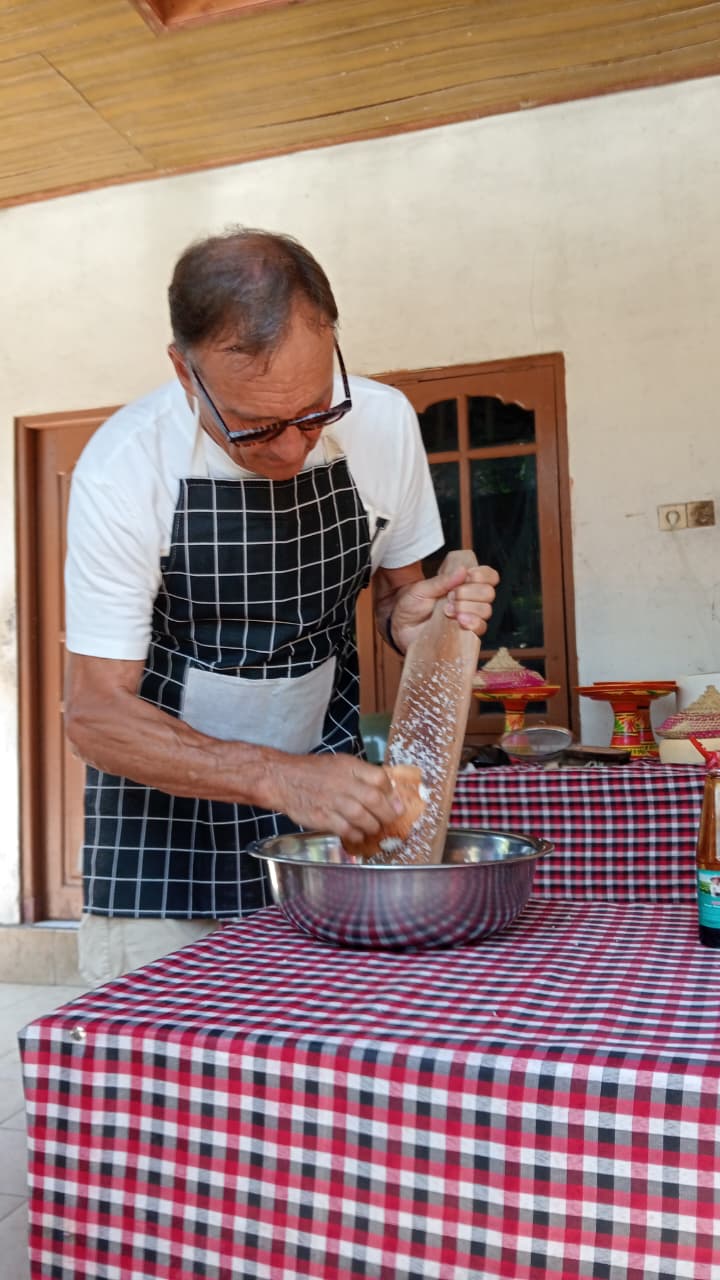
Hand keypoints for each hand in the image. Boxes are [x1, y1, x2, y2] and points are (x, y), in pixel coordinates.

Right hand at [269, 753, 404, 845]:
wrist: (282, 779)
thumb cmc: (313, 771)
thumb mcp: (339, 763)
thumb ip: (361, 774)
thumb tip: (385, 790)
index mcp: (349, 766)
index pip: (380, 778)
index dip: (391, 792)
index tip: (395, 802)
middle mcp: (344, 783)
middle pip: (376, 800)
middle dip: (388, 813)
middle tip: (391, 819)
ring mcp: (333, 801)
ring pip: (364, 818)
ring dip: (373, 826)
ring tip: (374, 828)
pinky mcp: (323, 818)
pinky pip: (347, 830)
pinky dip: (356, 835)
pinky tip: (358, 835)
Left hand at [391, 564, 498, 651]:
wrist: (400, 628)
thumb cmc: (412, 606)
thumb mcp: (422, 589)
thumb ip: (442, 581)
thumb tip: (462, 570)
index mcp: (463, 585)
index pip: (489, 576)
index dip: (483, 575)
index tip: (468, 576)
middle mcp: (471, 601)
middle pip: (488, 593)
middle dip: (470, 592)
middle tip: (450, 596)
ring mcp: (470, 618)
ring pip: (486, 610)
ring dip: (468, 608)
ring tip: (447, 610)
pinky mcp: (466, 635)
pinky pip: (480, 628)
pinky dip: (471, 622)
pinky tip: (459, 621)